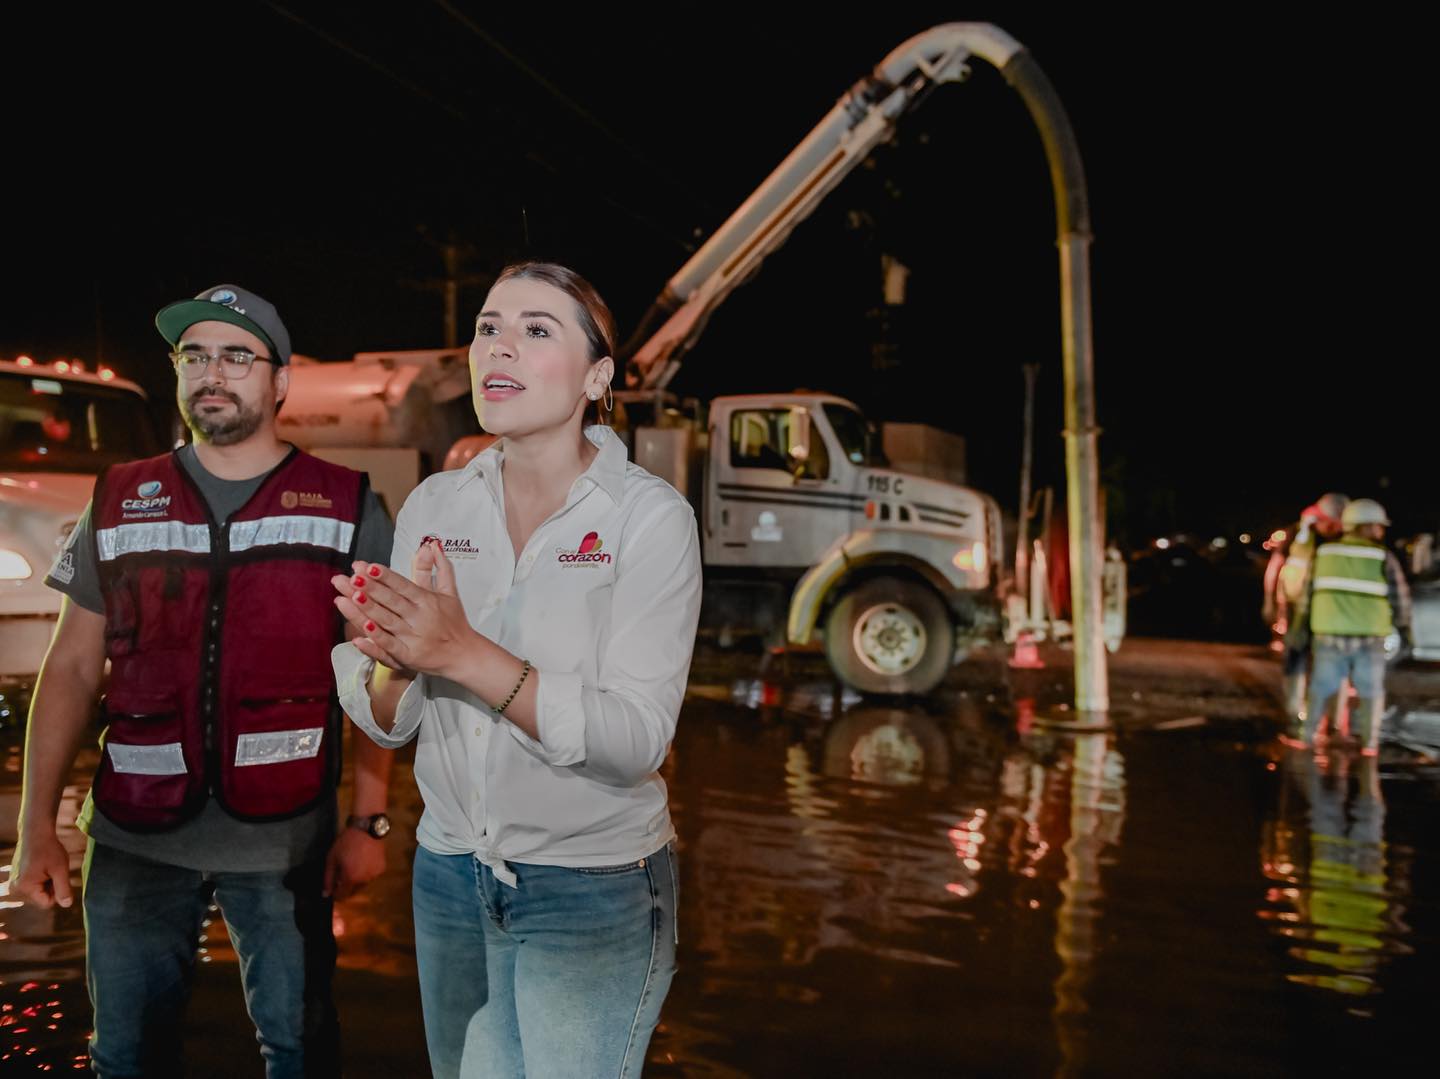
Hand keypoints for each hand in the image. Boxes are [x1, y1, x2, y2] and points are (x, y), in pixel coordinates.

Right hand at [9, 829, 73, 908]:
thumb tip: (67, 905)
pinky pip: (37, 882)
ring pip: (41, 889)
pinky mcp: (20, 875)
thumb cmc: (49, 849)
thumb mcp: (60, 869)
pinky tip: (44, 864)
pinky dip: (44, 875)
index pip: (47, 903)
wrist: (37, 832)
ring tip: (49, 865)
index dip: (58, 893)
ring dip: (49, 880)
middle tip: (54, 869)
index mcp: (25, 887)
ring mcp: (17, 881)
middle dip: (53, 885)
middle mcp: (17, 887)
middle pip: (43, 896)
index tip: (59, 877)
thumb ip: (63, 888)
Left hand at [323, 825, 386, 899]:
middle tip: (343, 872)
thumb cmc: (346, 842)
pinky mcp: (382, 868)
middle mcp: (364, 880)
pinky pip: (371, 875)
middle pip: (353, 891)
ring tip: (354, 864)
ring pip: (363, 884)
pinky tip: (364, 860)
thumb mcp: (332, 859)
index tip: (333, 887)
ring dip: (357, 879)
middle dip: (347, 885)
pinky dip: (367, 872)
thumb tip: (326, 894)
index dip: (336, 893)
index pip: (342, 896)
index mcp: (350, 879)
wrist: (366, 828)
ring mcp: (374, 875)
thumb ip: (328, 878)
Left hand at [331, 540, 473, 678]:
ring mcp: (413, 638)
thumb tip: (433, 546)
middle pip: (391, 601)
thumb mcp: (449, 592)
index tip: (368, 566)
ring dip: (367, 610)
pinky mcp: (408, 657)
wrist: (464, 655)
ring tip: (347, 598)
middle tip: (350, 578)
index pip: (403, 586)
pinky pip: (389, 649)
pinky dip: (374, 643)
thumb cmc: (454, 622)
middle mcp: (419, 618)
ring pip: (386, 622)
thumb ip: (439, 568)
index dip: (386, 576)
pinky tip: (359, 635)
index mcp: (427, 601)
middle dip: (370, 589)